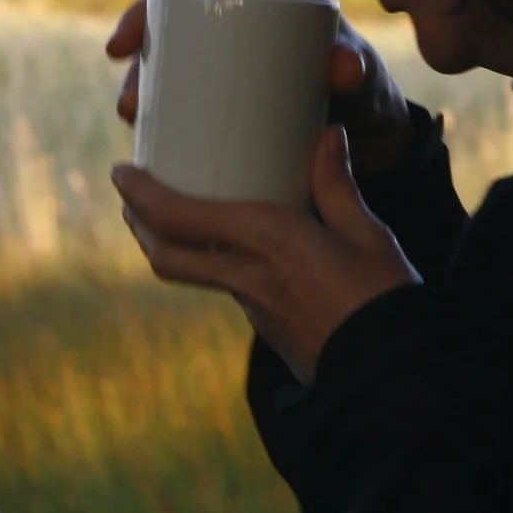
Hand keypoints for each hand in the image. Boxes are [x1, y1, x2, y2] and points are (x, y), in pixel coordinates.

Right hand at [104, 0, 415, 175]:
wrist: (355, 130)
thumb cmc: (358, 84)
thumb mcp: (359, 74)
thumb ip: (356, 67)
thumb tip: (344, 67)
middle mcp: (233, 2)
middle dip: (138, 19)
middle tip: (121, 52)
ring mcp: (216, 44)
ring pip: (162, 43)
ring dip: (137, 70)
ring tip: (132, 107)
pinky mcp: (207, 83)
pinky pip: (168, 83)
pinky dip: (149, 100)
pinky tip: (138, 123)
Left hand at [113, 126, 417, 383]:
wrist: (392, 377)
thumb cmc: (386, 300)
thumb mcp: (368, 235)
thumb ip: (338, 186)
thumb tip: (327, 135)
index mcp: (270, 240)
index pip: (182, 218)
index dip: (142, 195)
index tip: (121, 172)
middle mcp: (248, 274)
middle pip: (167, 252)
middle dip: (139, 221)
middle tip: (128, 193)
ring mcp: (251, 306)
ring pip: (188, 272)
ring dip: (164, 243)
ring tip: (161, 215)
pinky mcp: (263, 326)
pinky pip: (220, 284)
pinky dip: (203, 261)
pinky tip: (220, 247)